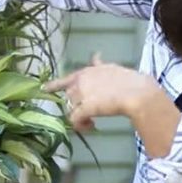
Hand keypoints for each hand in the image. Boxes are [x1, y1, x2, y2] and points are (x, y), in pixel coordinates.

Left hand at [43, 54, 160, 131]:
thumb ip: (100, 65)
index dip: (53, 85)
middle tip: (90, 114)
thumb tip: (96, 56)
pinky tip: (91, 126)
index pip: (66, 79)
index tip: (43, 88)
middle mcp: (81, 81)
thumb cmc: (131, 81)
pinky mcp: (85, 107)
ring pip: (71, 109)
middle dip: (77, 106)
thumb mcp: (113, 68)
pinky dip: (81, 126)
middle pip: (69, 97)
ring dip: (80, 117)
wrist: (138, 93)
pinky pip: (75, 120)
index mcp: (87, 71)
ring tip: (92, 122)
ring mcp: (82, 94)